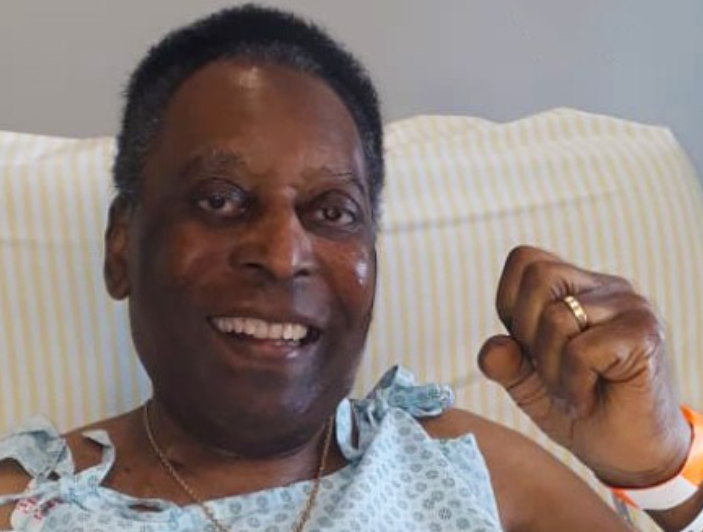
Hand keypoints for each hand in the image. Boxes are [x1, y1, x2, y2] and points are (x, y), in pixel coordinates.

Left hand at [478, 246, 690, 486]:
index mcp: (577, 288)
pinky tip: (586, 402)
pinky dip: (572, 385)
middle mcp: (605, 288)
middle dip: (526, 332)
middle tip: (547, 372)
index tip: (527, 348)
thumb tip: (493, 347)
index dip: (510, 305)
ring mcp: (629, 306)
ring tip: (570, 392)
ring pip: (557, 316)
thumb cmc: (582, 410)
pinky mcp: (643, 333)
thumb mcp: (529, 385)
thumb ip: (505, 361)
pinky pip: (580, 350)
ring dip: (550, 369)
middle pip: (539, 275)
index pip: (525, 260)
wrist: (631, 456)